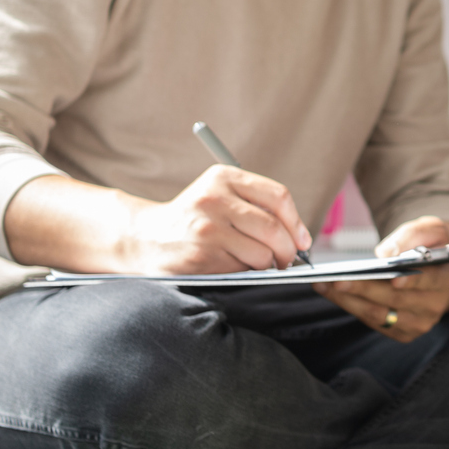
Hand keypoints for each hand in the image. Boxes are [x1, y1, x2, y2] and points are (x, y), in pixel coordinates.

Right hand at [125, 165, 312, 273]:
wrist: (146, 238)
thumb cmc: (193, 219)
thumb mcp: (218, 195)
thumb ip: (254, 205)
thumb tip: (298, 236)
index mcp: (223, 177)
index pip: (278, 196)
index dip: (296, 222)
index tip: (302, 239)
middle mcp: (215, 198)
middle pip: (274, 227)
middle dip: (288, 250)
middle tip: (288, 260)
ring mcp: (209, 227)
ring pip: (262, 252)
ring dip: (268, 264)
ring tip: (261, 263)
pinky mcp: (204, 254)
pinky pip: (243, 267)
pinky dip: (247, 271)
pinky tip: (235, 265)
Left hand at [313, 216, 448, 342]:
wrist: (440, 270)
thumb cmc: (434, 247)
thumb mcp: (432, 230)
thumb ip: (414, 235)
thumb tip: (388, 254)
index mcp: (447, 279)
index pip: (431, 282)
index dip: (412, 282)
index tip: (393, 278)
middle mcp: (435, 306)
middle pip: (396, 300)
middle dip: (364, 289)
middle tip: (338, 280)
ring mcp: (418, 323)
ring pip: (379, 314)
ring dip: (349, 301)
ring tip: (324, 285)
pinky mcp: (402, 332)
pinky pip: (373, 321)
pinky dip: (351, 307)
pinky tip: (332, 293)